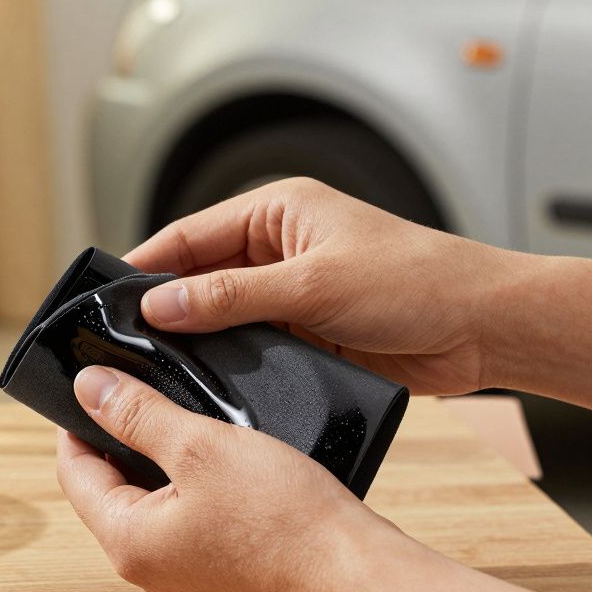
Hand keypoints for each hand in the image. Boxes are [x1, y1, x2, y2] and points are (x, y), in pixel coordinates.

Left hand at [57, 365, 413, 591]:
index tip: (89, 387)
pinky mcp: (221, 578)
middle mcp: (149, 572)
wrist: (357, 574)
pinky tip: (215, 459)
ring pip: (150, 507)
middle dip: (119, 441)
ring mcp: (186, 580)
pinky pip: (186, 526)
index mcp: (128, 542)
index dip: (76, 423)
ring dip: (157, 463)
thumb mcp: (200, 445)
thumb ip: (138, 414)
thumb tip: (89, 388)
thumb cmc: (286, 518)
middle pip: (109, 492)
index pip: (74, 473)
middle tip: (137, 393)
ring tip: (178, 418)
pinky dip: (190, 489)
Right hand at [125, 178, 525, 394]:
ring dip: (200, 338)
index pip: (191, 233)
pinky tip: (208, 382)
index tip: (108, 296)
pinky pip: (252, 346)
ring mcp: (292, 293)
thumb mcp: (312, 285)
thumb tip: (162, 303)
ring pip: (223, 316)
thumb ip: (230, 295)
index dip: (148, 264)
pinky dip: (231, 362)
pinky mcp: (307, 333)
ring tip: (158, 364)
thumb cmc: (417, 281)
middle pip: (200, 275)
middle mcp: (280, 247)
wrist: (483, 328)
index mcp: (279, 210)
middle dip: (167, 305)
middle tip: (123, 339)